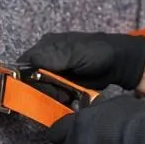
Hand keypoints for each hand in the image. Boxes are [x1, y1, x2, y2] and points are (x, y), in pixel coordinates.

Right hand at [17, 31, 144, 91]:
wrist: (119, 63)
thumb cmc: (97, 53)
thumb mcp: (74, 53)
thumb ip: (52, 58)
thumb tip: (27, 62)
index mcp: (47, 46)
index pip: (25, 63)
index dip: (25, 77)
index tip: (34, 89)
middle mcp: (48, 57)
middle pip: (33, 78)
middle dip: (44, 88)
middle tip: (59, 92)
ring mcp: (58, 71)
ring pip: (44, 88)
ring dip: (54, 94)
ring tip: (67, 95)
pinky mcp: (66, 82)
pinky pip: (56, 92)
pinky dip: (61, 97)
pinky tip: (70, 97)